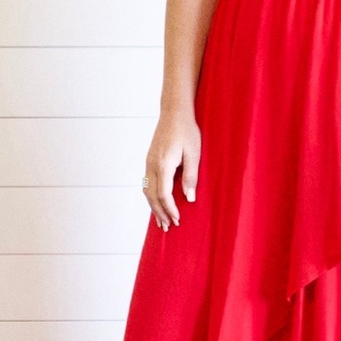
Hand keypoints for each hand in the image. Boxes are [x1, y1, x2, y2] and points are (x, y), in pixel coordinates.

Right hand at [143, 112, 200, 230]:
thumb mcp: (194, 153)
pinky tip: (156, 202)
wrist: (174, 112)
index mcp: (163, 165)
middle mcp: (152, 165)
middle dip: (160, 213)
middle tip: (168, 227)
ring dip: (153, 207)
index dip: (170, 210)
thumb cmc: (186, 130)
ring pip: (147, 191)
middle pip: (152, 196)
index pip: (163, 195)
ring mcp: (148, 162)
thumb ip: (191, 176)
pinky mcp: (149, 160)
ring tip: (160, 221)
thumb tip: (189, 198)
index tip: (177, 220)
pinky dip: (151, 197)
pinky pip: (147, 183)